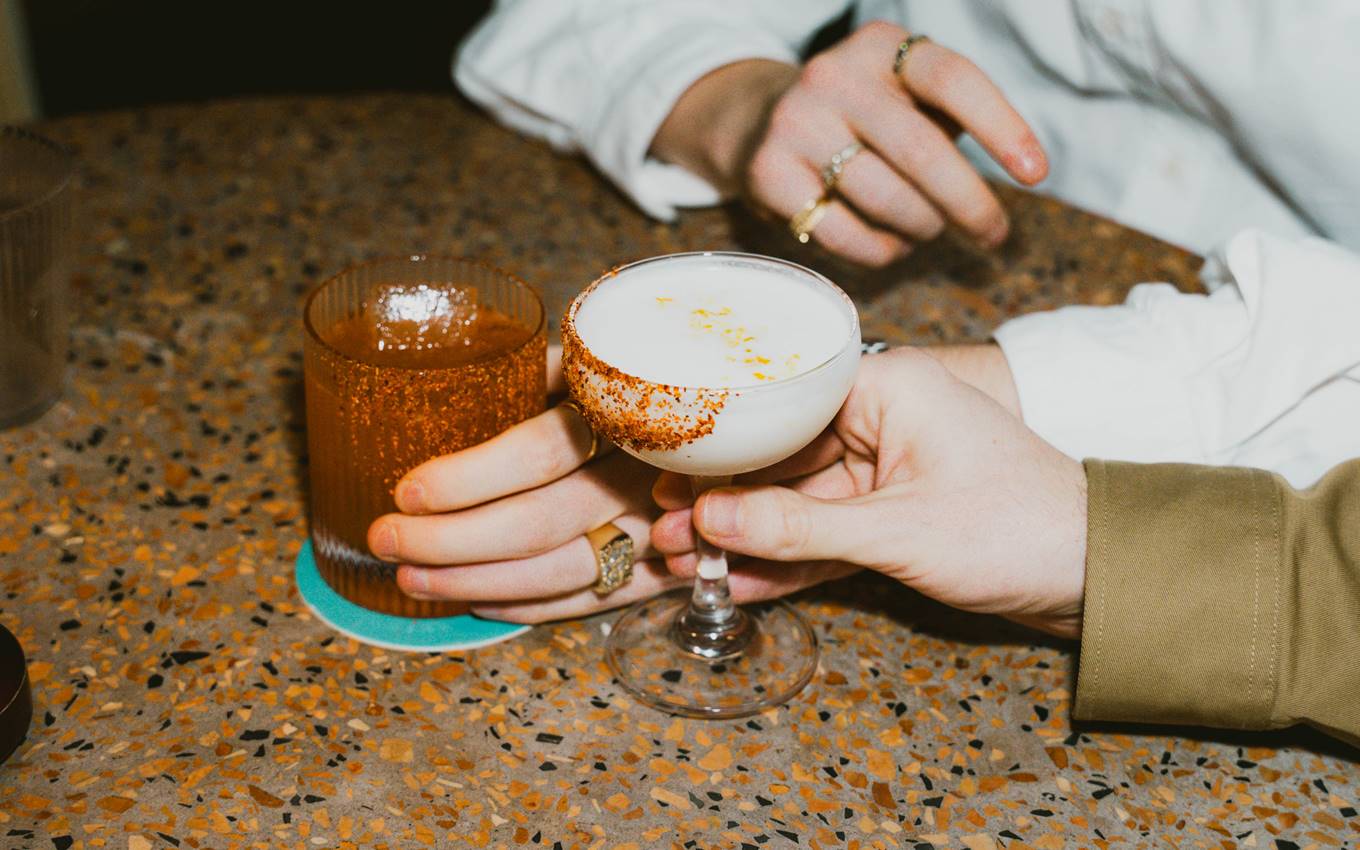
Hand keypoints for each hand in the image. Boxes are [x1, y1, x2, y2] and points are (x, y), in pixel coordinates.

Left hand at [367, 345, 684, 622]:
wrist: (739, 410)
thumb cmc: (647, 378)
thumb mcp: (597, 356)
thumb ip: (538, 373)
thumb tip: (439, 392)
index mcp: (625, 407)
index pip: (537, 453)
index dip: (467, 478)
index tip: (406, 490)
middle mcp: (648, 471)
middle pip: (541, 522)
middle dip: (450, 540)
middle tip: (386, 538)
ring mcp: (665, 526)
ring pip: (564, 571)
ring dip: (477, 582)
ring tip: (411, 578)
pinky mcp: (672, 567)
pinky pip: (597, 601)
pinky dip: (532, 608)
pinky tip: (476, 603)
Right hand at [651, 346, 1086, 637]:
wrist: (1100, 577)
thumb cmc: (1019, 528)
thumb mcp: (898, 530)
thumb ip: (800, 526)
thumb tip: (711, 518)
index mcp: (887, 386)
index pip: (780, 400)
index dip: (718, 442)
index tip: (667, 473)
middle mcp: (881, 417)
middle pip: (779, 455)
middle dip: (722, 500)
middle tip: (663, 532)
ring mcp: (885, 468)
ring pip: (796, 501)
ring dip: (745, 535)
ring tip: (682, 562)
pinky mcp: (893, 515)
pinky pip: (825, 534)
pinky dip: (787, 559)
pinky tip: (738, 582)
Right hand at [652, 21, 1047, 266]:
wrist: (757, 122)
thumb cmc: (859, 117)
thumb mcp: (903, 96)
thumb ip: (949, 121)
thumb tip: (1016, 173)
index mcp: (882, 46)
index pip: (954, 80)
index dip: (1002, 127)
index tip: (1036, 174)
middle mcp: (835, 76)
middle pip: (922, 150)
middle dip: (969, 203)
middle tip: (993, 235)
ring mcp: (796, 124)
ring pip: (886, 199)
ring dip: (923, 228)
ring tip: (930, 231)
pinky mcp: (769, 173)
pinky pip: (844, 233)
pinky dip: (881, 251)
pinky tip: (891, 245)